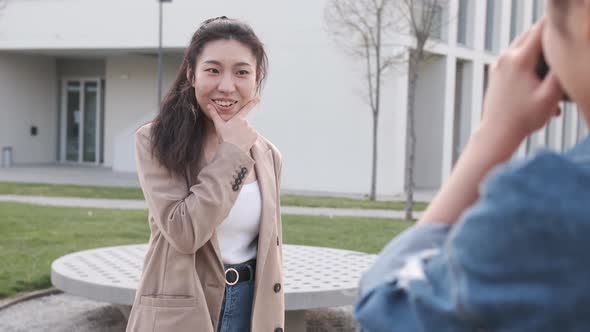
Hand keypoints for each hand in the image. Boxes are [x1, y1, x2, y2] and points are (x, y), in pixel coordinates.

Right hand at [204, 97, 259, 152]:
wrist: (231, 151)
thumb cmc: (224, 138)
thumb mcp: (218, 125)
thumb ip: (214, 114)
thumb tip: (208, 105)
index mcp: (238, 118)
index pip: (246, 108)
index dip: (253, 102)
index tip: (259, 98)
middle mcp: (246, 122)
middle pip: (244, 124)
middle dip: (240, 129)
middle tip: (234, 136)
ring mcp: (251, 129)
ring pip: (248, 130)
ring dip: (244, 134)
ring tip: (237, 140)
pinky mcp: (255, 136)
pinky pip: (252, 136)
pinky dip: (249, 139)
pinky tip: (243, 142)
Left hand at [479, 19, 562, 150]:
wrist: (497, 132)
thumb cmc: (524, 119)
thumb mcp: (550, 97)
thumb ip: (560, 73)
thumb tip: (567, 54)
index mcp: (519, 60)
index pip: (541, 30)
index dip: (556, 32)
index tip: (564, 43)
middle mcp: (506, 57)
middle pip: (531, 33)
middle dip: (548, 41)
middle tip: (559, 59)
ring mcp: (499, 63)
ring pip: (523, 44)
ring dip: (538, 52)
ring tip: (549, 74)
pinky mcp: (497, 70)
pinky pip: (516, 56)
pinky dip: (528, 61)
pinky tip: (537, 82)